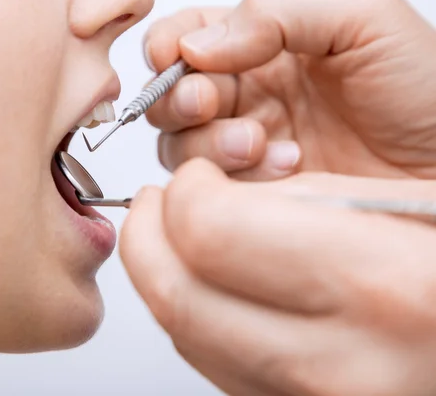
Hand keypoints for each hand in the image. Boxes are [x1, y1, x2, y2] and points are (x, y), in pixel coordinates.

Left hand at [121, 159, 435, 394]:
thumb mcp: (400, 206)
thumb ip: (295, 202)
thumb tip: (208, 201)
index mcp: (382, 287)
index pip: (213, 234)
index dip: (184, 195)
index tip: (191, 179)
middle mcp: (347, 364)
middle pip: (180, 299)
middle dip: (147, 239)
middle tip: (156, 204)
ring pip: (187, 340)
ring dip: (162, 278)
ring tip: (174, 237)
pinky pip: (214, 368)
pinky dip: (194, 318)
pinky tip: (206, 284)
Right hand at [144, 0, 435, 180]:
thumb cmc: (423, 90)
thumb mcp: (364, 20)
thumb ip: (279, 12)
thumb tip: (197, 45)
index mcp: (264, 45)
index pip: (187, 38)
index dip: (167, 46)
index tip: (173, 57)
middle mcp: (249, 95)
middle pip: (170, 97)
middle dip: (179, 100)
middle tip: (208, 103)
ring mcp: (249, 146)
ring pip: (181, 147)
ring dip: (209, 144)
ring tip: (260, 144)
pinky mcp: (258, 192)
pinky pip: (213, 190)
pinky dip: (235, 180)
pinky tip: (286, 169)